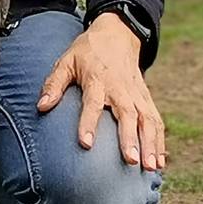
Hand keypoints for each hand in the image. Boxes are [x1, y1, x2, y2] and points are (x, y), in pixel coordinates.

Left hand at [36, 13, 165, 171]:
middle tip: (131, 161)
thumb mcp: (66, 61)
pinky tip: (160, 162)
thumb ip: (54, 84)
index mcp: (98, 79)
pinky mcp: (146, 98)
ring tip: (151, 168)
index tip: (86, 143)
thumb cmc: (87, 52)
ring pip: (147, 120)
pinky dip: (160, 141)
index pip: (92, 103)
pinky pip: (156, 120)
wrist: (117, 35)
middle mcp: (120, 88)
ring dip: (151, 144)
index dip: (88, 123)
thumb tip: (42, 107)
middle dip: (130, 138)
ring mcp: (136, 94)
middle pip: (127, 114)